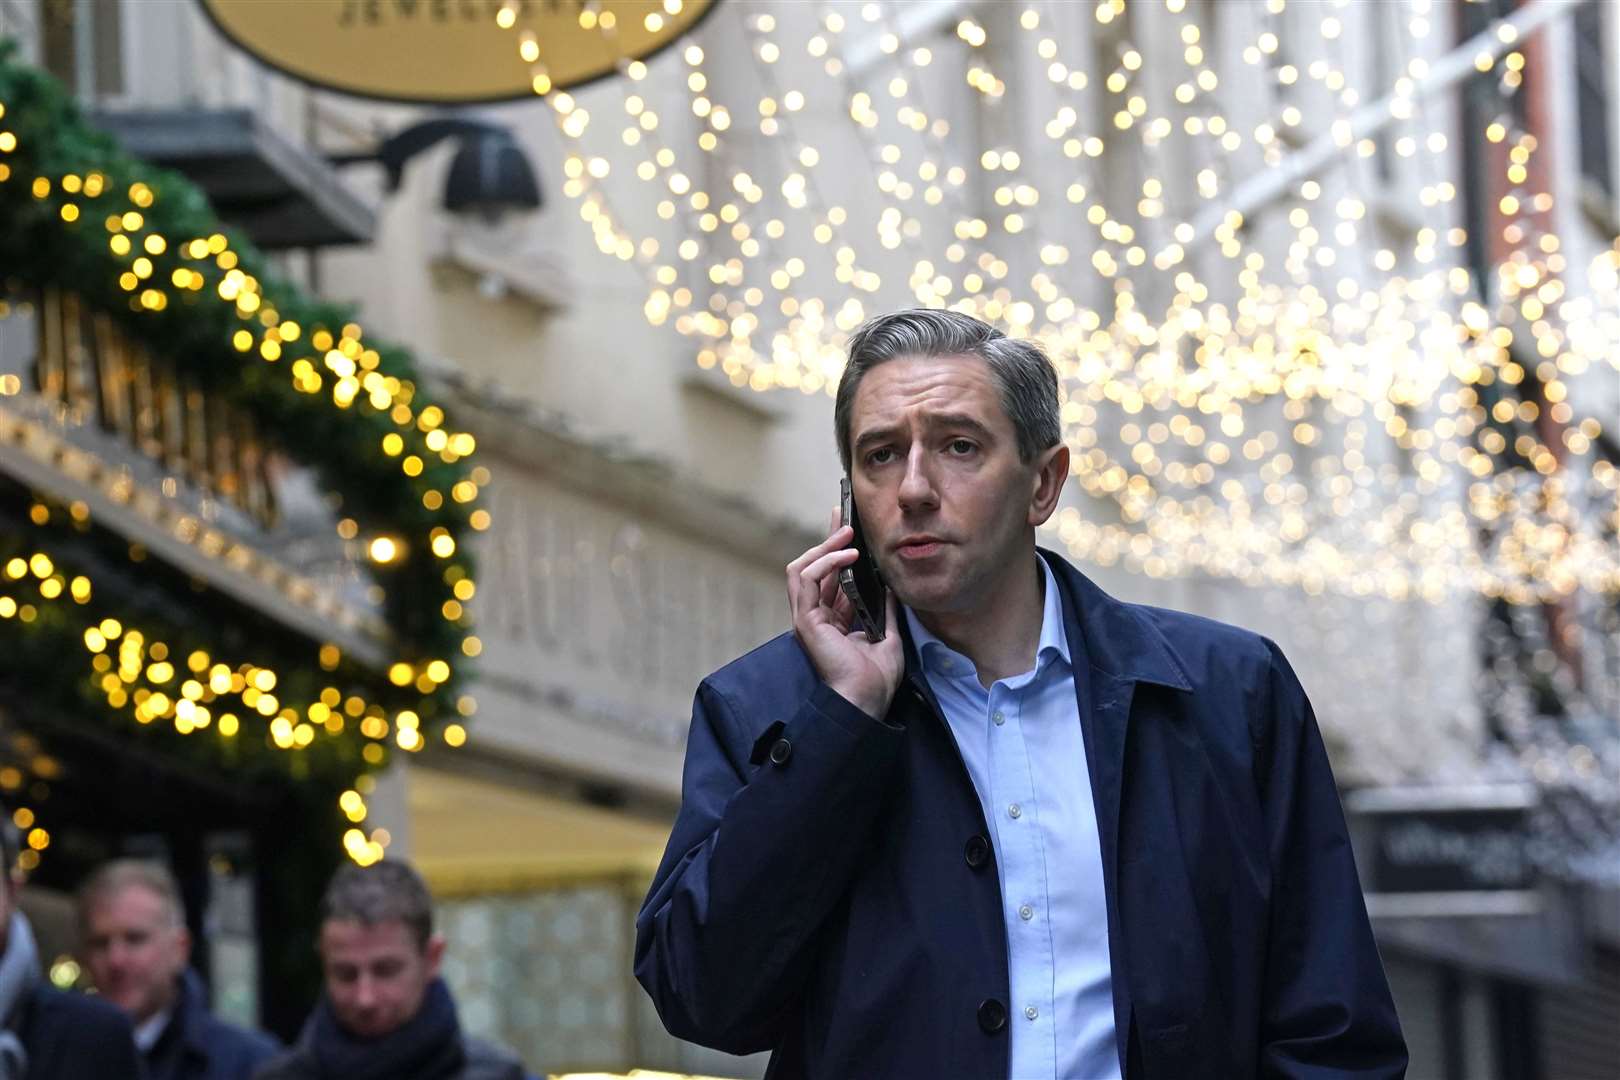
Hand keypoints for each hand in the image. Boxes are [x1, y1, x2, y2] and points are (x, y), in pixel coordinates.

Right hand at [786, 513, 903, 719]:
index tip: (849, 526)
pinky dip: (823, 562)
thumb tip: (892, 586)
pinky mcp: (805, 620)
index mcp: (833, 619)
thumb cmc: (876, 677)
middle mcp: (817, 615)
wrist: (867, 699)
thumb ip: (886, 610)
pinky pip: (805, 580)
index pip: (831, 576)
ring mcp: (808, 617)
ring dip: (824, 547)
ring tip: (848, 534)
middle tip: (843, 515)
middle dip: (827, 538)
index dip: (837, 550)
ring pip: (803, 568)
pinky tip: (846, 554)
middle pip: (814, 567)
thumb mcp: (887, 635)